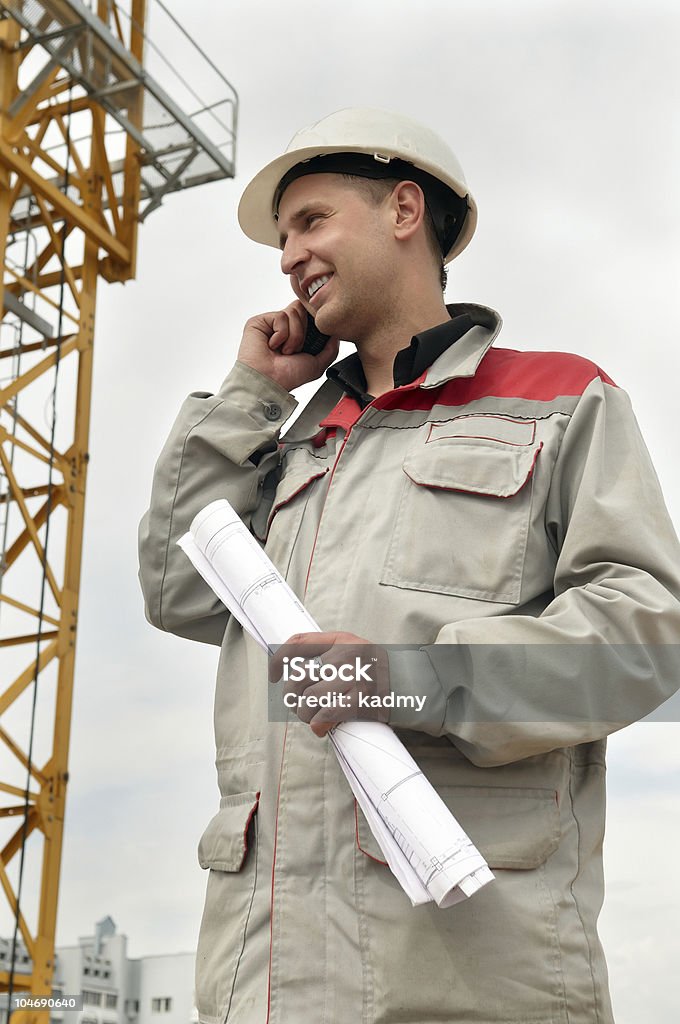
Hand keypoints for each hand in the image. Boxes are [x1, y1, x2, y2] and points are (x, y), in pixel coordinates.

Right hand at [237, 300, 339, 391]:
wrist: (269, 381)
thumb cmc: (288, 377)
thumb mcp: (317, 365)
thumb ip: (331, 349)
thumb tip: (336, 334)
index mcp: (297, 335)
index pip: (310, 316)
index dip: (314, 322)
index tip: (314, 334)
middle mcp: (285, 328)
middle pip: (303, 309)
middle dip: (303, 332)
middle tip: (294, 350)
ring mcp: (272, 323)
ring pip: (293, 312)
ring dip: (293, 336)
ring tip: (284, 350)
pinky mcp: (260, 321)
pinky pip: (280, 317)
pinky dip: (281, 335)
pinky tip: (273, 346)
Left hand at [269, 631, 390, 736]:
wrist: (413, 685)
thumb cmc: (380, 671)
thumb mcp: (356, 649)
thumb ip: (329, 653)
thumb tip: (294, 672)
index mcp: (341, 641)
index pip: (299, 643)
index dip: (279, 659)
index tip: (273, 675)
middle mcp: (345, 656)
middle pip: (298, 678)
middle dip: (293, 698)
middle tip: (301, 707)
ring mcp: (352, 677)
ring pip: (308, 699)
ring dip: (305, 715)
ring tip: (313, 719)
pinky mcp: (359, 700)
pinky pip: (325, 714)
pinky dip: (318, 724)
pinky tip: (321, 728)